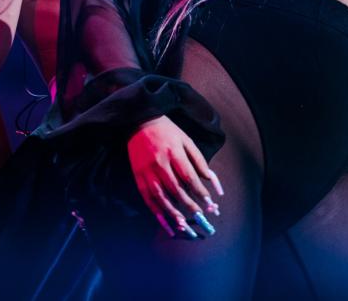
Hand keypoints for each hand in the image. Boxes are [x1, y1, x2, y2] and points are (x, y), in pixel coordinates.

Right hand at [126, 116, 221, 239]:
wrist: (139, 122)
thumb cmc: (167, 131)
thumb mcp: (186, 140)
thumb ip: (198, 159)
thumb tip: (209, 178)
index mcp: (174, 152)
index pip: (189, 177)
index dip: (200, 192)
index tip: (210, 204)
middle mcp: (159, 162)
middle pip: (176, 189)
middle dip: (190, 205)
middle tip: (201, 217)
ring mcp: (146, 170)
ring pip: (161, 196)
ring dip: (173, 212)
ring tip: (184, 224)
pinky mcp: (138, 176)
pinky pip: (147, 198)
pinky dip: (156, 212)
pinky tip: (165, 223)